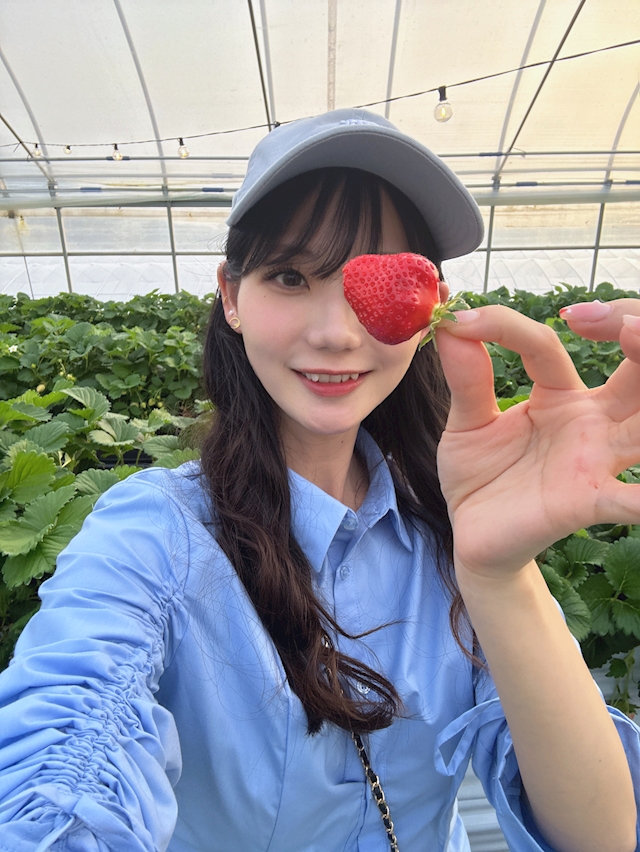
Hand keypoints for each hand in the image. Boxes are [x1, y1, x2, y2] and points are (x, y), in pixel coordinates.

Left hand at [434, 301, 639, 576]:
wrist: (474, 537)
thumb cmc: (480, 477)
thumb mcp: (467, 423)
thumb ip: (466, 377)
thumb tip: (451, 323)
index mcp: (558, 395)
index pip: (546, 345)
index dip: (509, 325)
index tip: (463, 320)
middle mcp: (590, 421)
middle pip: (636, 370)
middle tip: (623, 323)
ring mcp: (595, 460)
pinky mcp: (589, 501)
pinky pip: (630, 499)